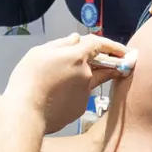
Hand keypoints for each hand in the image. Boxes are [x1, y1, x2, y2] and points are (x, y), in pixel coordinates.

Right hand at [5, 34, 126, 133]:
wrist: (25, 112)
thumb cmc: (28, 79)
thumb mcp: (39, 53)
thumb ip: (61, 44)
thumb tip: (76, 39)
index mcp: (76, 56)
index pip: (99, 44)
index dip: (113, 44)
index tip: (125, 49)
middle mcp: (86, 74)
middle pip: (102, 64)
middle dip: (111, 62)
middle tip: (116, 61)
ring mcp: (85, 92)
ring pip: (91, 80)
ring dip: (87, 77)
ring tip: (65, 80)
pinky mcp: (81, 108)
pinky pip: (81, 95)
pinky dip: (75, 92)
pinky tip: (59, 95)